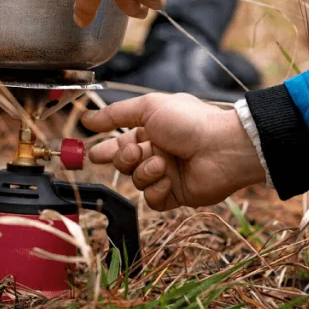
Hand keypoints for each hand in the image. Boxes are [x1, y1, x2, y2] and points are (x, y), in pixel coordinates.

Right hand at [83, 93, 264, 210]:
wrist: (222, 147)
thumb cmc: (189, 122)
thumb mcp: (148, 108)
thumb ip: (115, 114)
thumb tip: (87, 118)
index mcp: (151, 131)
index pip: (119, 142)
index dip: (105, 148)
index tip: (92, 154)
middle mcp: (157, 152)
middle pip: (123, 163)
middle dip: (124, 159)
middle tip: (135, 153)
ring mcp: (166, 174)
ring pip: (136, 181)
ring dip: (145, 172)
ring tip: (163, 163)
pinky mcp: (175, 195)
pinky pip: (152, 200)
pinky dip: (157, 190)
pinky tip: (168, 180)